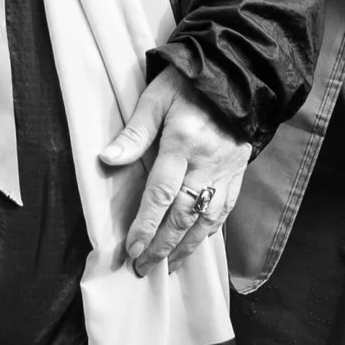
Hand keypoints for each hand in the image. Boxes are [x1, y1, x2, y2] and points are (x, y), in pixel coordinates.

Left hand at [98, 71, 252, 271]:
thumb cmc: (188, 85)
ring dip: (185, 247)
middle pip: (183, 215)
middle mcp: (206, 163)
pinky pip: (224, 211)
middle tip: (143, 268)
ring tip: (166, 267)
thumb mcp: (156, 98)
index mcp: (183, 143)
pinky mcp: (237, 175)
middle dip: (162, 246)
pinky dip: (208, 232)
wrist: (237, 76)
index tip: (132, 250)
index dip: (146, 225)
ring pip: (206, 220)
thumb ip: (135, 132)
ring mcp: (225, 172)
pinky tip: (194, 244)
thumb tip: (107, 159)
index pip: (161, 194)